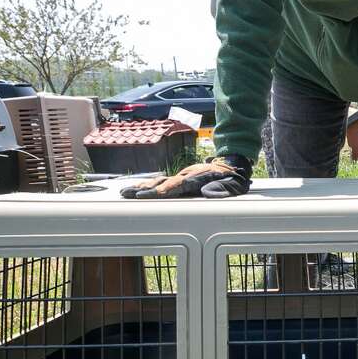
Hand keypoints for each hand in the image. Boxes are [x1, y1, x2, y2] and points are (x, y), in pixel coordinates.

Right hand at [119, 154, 252, 198]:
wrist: (232, 164)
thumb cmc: (232, 178)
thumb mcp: (232, 184)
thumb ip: (221, 189)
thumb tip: (208, 193)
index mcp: (197, 178)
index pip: (177, 185)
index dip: (164, 190)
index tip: (151, 195)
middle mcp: (186, 176)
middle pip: (163, 183)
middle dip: (145, 189)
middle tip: (128, 194)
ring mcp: (181, 176)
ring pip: (159, 181)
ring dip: (142, 187)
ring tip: (125, 192)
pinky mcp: (180, 178)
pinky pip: (161, 181)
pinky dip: (148, 185)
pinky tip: (136, 189)